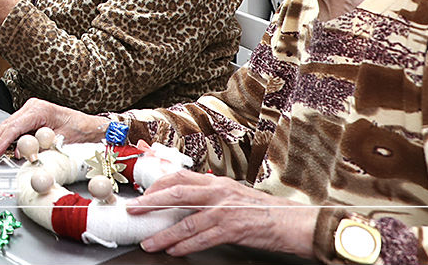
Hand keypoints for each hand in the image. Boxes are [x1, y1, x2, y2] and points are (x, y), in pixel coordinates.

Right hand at [0, 98, 107, 157]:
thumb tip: (21, 152)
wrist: (89, 127)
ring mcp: (29, 111)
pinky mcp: (29, 118)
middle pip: (6, 124)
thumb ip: (40, 145)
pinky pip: (11, 128)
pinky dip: (0, 136)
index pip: (15, 126)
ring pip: (6, 125)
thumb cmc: (79, 131)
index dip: (2, 141)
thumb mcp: (60, 139)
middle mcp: (32, 107)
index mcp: (39, 110)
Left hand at [126, 172, 316, 259]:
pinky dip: (185, 246)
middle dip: (151, 203)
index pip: (180, 177)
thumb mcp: (235, 194)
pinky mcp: (232, 229)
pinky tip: (174, 251)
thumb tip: (191, 198)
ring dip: (164, 234)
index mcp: (217, 182)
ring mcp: (224, 211)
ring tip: (149, 243)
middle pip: (176, 194)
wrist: (293, 222)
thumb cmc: (265, 210)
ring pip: (185, 221)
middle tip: (135, 210)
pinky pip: (202, 239)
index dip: (158, 184)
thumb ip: (213, 194)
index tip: (144, 193)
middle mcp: (218, 192)